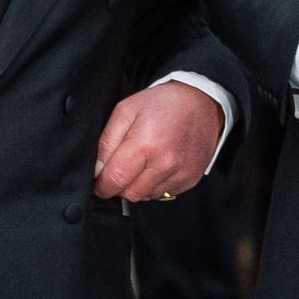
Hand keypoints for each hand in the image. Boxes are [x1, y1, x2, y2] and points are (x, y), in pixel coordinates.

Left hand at [93, 81, 222, 201]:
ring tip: (143, 161)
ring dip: (139, 185)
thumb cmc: (161, 103)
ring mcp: (179, 174)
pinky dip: (156, 184)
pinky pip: (164, 193)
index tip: (100, 180)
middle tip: (122, 167)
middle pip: (129, 194)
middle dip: (120, 185)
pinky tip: (159, 164)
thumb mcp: (125, 110)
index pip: (114, 181)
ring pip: (146, 196)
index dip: (102, 184)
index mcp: (145, 145)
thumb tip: (98, 170)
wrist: (200, 102)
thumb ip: (107, 141)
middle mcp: (164, 164)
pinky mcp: (190, 179)